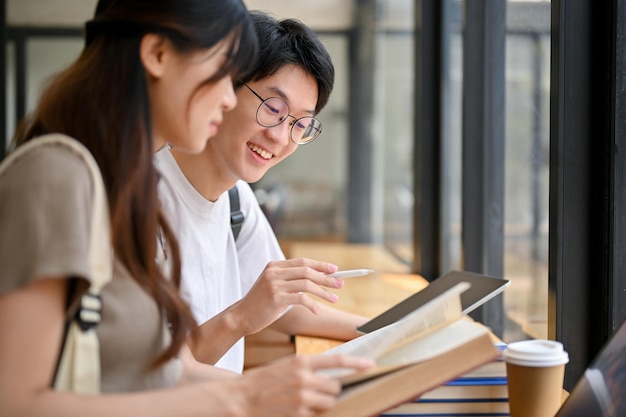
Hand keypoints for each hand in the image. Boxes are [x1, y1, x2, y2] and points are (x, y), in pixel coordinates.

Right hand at [228, 258, 344, 334]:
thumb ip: (291, 280)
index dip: (320, 265)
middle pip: (307, 271)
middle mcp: (274, 272)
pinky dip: (313, 305)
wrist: (241, 316)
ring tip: (334, 298)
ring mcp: (274, 285)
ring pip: (307, 284)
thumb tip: (319, 279)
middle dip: (326, 278)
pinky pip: (301, 299)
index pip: (302, 262)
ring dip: (324, 292)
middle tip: (340, 284)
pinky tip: (317, 310)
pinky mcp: (276, 298)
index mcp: (274, 266)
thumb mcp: (274, 286)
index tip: (335, 269)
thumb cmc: (261, 303)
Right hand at [235, 354, 374, 416]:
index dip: (356, 362)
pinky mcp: (299, 414)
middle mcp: (304, 378)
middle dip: (328, 390)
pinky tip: (292, 409)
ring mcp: (303, 397)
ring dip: (321, 403)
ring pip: (328, 402)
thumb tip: (328, 377)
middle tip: (312, 391)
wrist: (239, 397)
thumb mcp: (284, 367)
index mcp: (301, 361)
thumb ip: (306, 369)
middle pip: (334, 386)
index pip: (336, 360)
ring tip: (302, 401)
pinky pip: (315, 415)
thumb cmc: (262, 381)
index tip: (371, 364)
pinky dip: (308, 413)